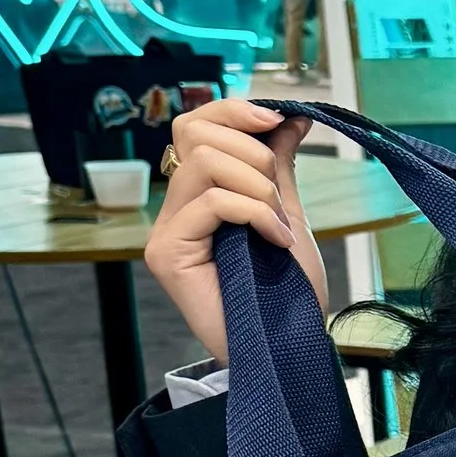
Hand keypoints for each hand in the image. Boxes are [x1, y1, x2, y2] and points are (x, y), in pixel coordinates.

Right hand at [141, 101, 324, 357]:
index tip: (279, 119)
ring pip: (205, 163)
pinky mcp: (166, 254)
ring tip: (279, 226)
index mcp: (197, 194)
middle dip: (250, 148)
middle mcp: (174, 209)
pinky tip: (277, 240)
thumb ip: (277, 166)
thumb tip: (289, 116)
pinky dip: (256, 213)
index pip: (195, 125)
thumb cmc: (288, 290)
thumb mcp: (286, 213)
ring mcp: (165, 231)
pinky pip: (213, 202)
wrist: (287, 346)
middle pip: (192, 131)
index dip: (234, 110)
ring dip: (258, 187)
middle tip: (278, 193)